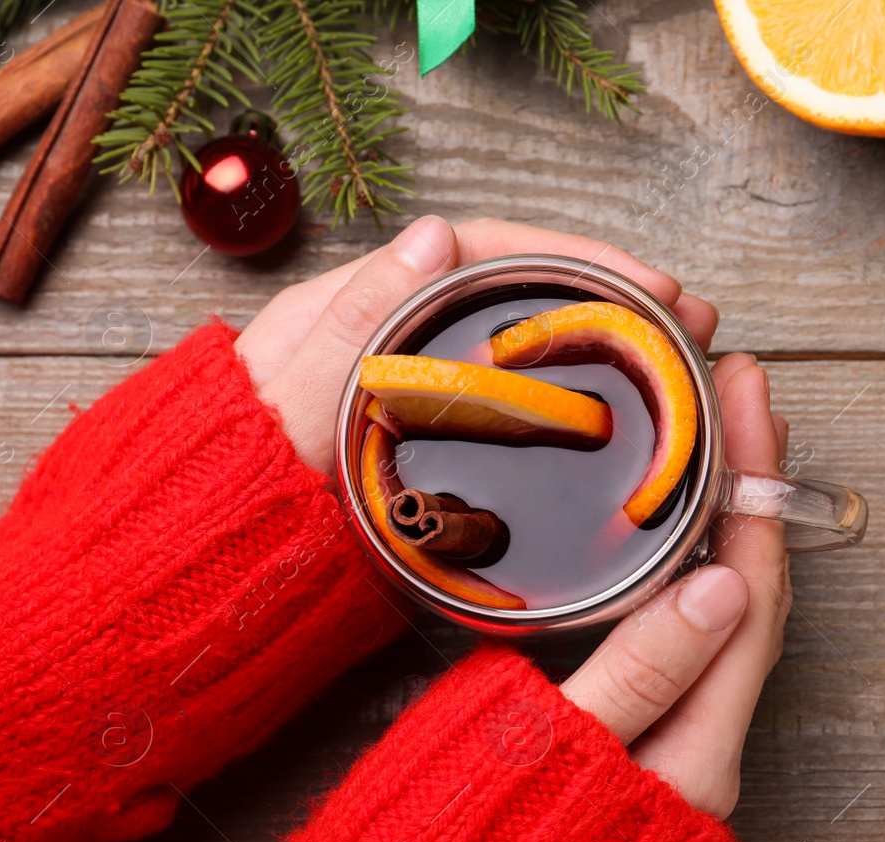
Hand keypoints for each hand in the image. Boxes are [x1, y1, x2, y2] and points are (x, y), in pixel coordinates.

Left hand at [238, 215, 719, 471]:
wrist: (198, 563)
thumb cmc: (228, 485)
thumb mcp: (285, 398)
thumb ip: (351, 324)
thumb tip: (434, 235)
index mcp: (357, 306)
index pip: (483, 250)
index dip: (576, 257)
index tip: (645, 284)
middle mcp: (391, 335)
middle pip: (518, 290)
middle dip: (609, 296)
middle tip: (686, 321)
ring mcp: (413, 388)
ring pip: (522, 343)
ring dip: (601, 342)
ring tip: (673, 358)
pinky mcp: (424, 439)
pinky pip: (509, 400)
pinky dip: (569, 395)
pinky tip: (613, 414)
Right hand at [560, 352, 791, 818]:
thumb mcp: (546, 754)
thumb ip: (636, 675)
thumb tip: (720, 583)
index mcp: (697, 758)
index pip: (754, 599)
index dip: (755, 490)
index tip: (743, 400)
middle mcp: (700, 754)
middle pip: (749, 600)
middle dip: (749, 490)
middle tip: (732, 393)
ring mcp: (666, 750)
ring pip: (716, 617)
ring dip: (719, 520)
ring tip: (708, 432)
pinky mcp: (628, 743)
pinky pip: (678, 639)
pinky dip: (679, 565)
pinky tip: (658, 523)